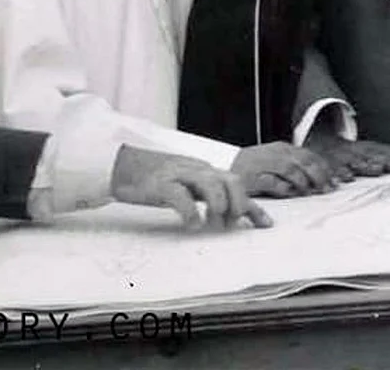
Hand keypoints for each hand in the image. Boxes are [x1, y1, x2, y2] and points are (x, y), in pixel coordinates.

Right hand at [111, 147, 271, 229]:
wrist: (122, 165)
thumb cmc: (156, 179)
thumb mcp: (187, 184)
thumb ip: (207, 195)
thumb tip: (229, 216)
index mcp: (205, 171)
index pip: (237, 184)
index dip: (253, 205)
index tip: (266, 224)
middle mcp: (197, 169)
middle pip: (231, 180)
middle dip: (238, 204)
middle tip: (231, 224)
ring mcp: (179, 174)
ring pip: (211, 183)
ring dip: (218, 206)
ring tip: (214, 224)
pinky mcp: (160, 183)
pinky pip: (179, 195)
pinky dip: (190, 211)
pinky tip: (192, 224)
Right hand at [231, 142, 337, 197]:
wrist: (223, 173)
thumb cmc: (253, 171)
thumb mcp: (276, 163)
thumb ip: (295, 168)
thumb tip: (320, 180)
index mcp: (282, 149)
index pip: (308, 155)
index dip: (323, 169)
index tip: (333, 182)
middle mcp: (273, 153)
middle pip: (302, 161)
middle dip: (318, 176)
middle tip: (325, 189)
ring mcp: (263, 164)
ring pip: (290, 169)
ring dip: (303, 182)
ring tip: (308, 192)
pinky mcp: (252, 177)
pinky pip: (272, 181)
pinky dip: (283, 188)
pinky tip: (289, 193)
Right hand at [305, 131, 389, 180]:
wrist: (323, 146)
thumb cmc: (355, 155)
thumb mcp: (375, 151)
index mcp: (368, 151)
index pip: (382, 153)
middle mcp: (356, 154)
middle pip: (368, 157)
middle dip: (378, 162)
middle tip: (388, 166)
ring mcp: (342, 160)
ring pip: (352, 163)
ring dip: (361, 166)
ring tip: (372, 170)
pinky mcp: (328, 167)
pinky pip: (333, 171)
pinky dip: (338, 174)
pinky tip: (345, 178)